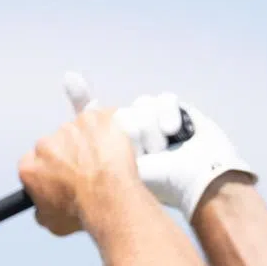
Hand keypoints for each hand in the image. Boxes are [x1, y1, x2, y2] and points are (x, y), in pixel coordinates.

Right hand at [18, 108, 140, 236]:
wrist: (109, 198)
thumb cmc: (81, 211)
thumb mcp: (51, 222)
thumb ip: (41, 208)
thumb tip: (43, 205)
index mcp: (30, 167)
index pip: (32, 163)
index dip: (46, 169)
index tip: (58, 175)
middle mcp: (45, 144)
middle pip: (53, 144)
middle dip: (66, 154)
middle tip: (83, 171)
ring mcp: (70, 128)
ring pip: (77, 131)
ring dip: (86, 142)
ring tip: (101, 162)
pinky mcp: (94, 118)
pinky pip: (99, 120)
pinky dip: (105, 130)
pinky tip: (111, 148)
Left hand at [63, 74, 256, 220]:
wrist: (196, 181)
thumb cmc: (159, 184)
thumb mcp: (121, 172)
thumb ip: (97, 147)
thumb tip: (86, 116)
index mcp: (113, 148)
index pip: (93, 117)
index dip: (81, 98)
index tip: (69, 81)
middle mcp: (130, 132)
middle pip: (120, 114)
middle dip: (134, 137)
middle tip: (146, 158)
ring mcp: (152, 120)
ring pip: (142, 106)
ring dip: (153, 131)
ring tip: (163, 152)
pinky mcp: (173, 110)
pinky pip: (162, 99)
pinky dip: (168, 116)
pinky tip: (175, 134)